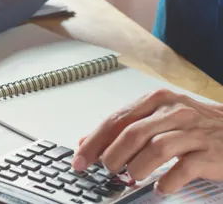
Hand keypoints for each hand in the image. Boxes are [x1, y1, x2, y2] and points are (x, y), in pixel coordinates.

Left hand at [72, 89, 222, 193]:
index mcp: (156, 101)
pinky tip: (162, 187)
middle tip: (109, 170)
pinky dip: (168, 181)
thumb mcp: (158, 117)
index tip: (79, 160)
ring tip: (133, 176)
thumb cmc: (194, 125)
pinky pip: (183, 169)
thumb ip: (123, 127)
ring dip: (137, 167)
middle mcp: (173, 112)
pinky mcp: (209, 153)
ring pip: (155, 149)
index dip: (94, 142)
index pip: (116, 120)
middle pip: (132, 134)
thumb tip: (86, 141)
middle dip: (113, 156)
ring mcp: (193, 131)